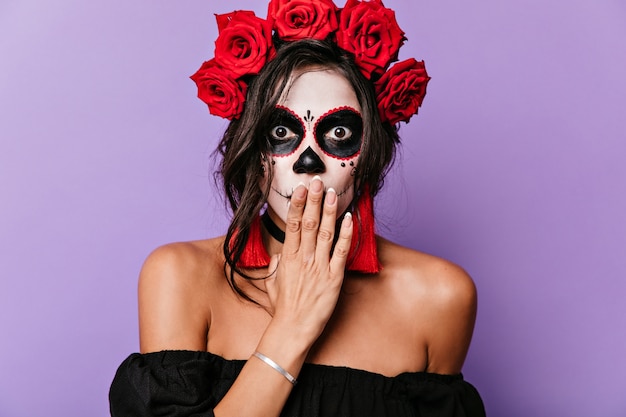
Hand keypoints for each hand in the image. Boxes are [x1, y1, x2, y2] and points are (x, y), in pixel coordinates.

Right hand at [265, 176, 352, 341]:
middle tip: (317, 181)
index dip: (297, 204)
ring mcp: (319, 267)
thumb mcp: (273, 283)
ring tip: (332, 193)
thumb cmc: (282, 308)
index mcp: (287, 258)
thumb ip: (277, 265)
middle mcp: (303, 259)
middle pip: (308, 223)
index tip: (300, 189)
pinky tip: (349, 219)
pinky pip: (341, 251)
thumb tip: (280, 254)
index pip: (291, 224)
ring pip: (324, 233)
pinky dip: (346, 234)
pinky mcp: (334, 277)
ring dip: (328, 211)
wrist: (293, 329)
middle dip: (313, 200)